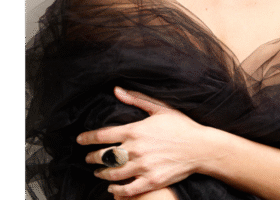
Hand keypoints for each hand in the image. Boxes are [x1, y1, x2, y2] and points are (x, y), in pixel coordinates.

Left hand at [76, 87, 205, 197]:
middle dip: (92, 158)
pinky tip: (112, 188)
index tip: (80, 140)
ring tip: (98, 172)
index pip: (103, 135)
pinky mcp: (151, 181)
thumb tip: (116, 90)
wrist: (200, 147)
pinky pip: (127, 190)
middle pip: (104, 156)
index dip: (88, 138)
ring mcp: (143, 167)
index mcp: (136, 130)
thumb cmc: (180, 125)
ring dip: (102, 173)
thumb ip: (136, 99)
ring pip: (113, 174)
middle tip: (88, 158)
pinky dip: (116, 191)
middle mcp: (136, 149)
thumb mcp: (159, 108)